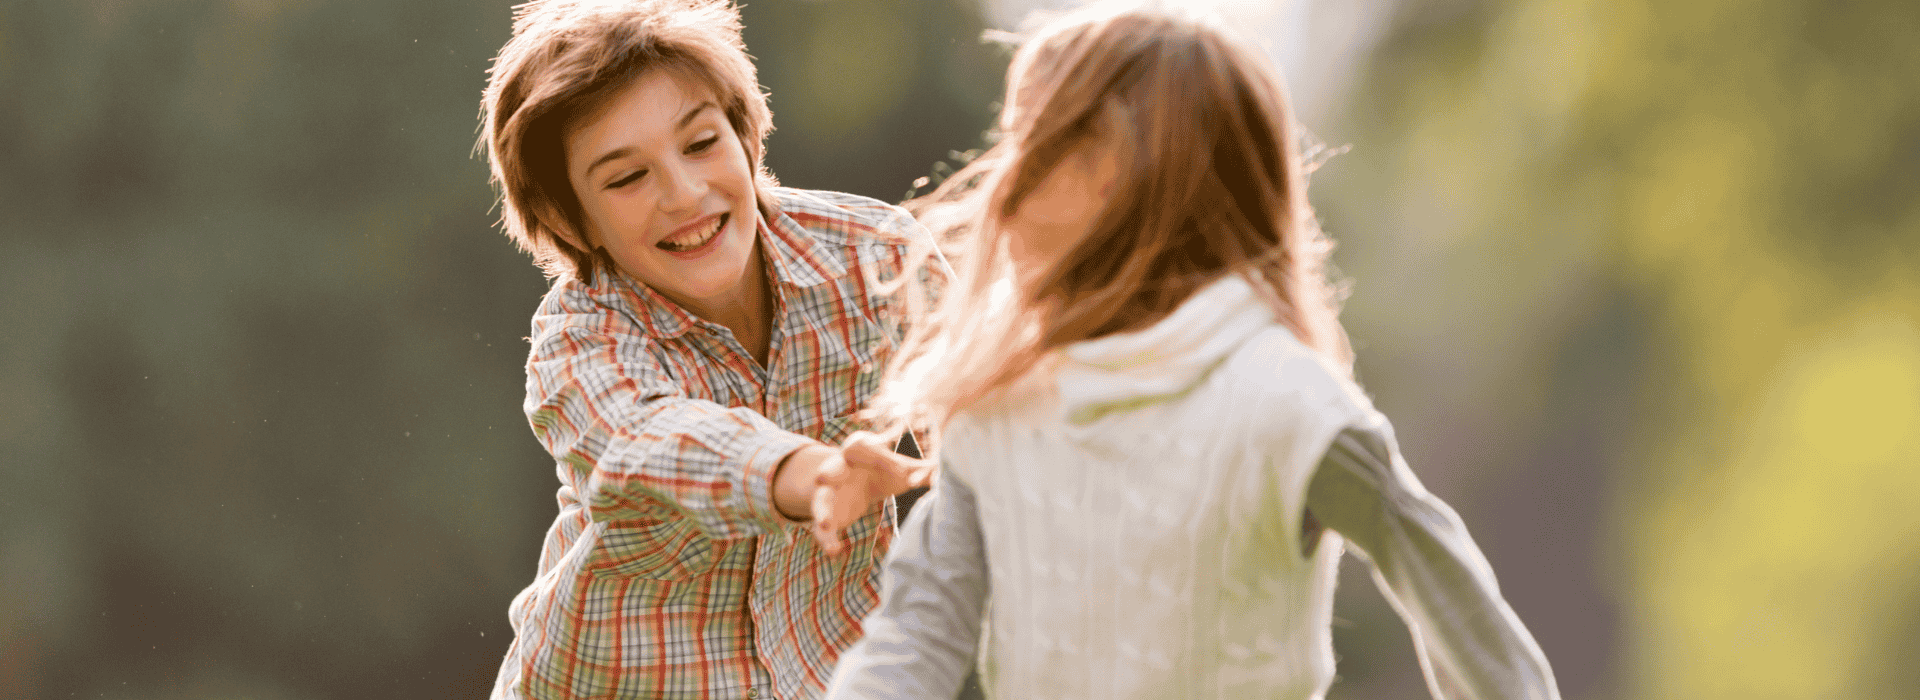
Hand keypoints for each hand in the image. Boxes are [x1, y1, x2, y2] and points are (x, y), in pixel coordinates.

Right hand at [810, 431, 934, 553]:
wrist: (854, 482)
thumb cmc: (882, 470)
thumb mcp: (900, 469)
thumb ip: (919, 471)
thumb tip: (942, 472)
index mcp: (859, 451)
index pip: (861, 446)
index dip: (871, 450)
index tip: (878, 449)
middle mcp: (839, 469)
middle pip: (831, 468)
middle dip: (830, 473)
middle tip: (823, 477)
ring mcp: (829, 492)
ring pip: (820, 500)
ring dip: (821, 512)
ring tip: (826, 525)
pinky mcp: (826, 514)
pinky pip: (821, 528)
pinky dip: (827, 540)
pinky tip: (834, 552)